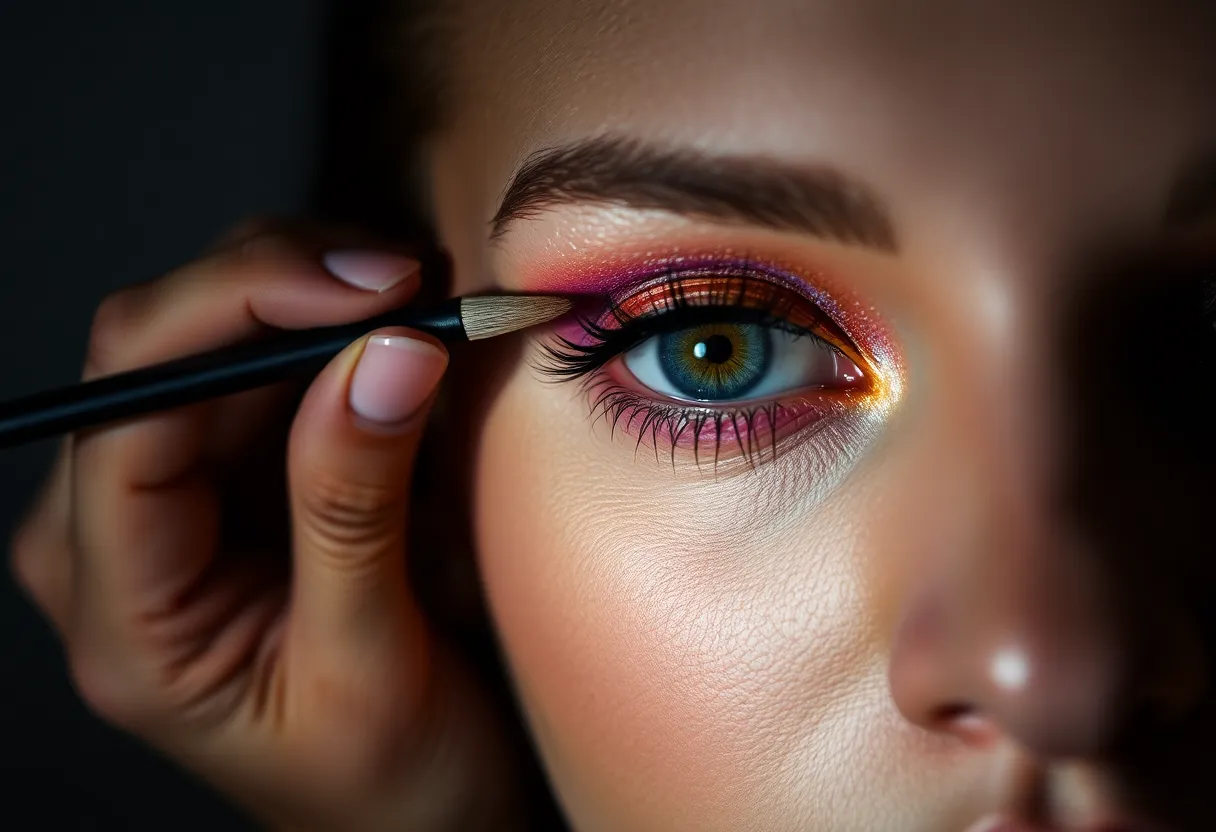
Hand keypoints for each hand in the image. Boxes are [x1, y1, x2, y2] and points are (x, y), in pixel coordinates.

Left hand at [9, 221, 519, 830]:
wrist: (419, 824)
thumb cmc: (386, 787)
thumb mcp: (369, 664)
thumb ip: (354, 508)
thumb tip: (387, 352)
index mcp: (121, 606)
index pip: (129, 407)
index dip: (236, 314)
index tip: (371, 292)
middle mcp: (125, 532)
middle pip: (166, 344)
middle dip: (295, 290)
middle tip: (423, 288)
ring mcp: (184, 494)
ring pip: (223, 331)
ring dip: (330, 300)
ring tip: (434, 311)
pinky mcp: (244, 473)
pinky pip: (278, 362)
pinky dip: (349, 331)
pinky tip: (412, 336)